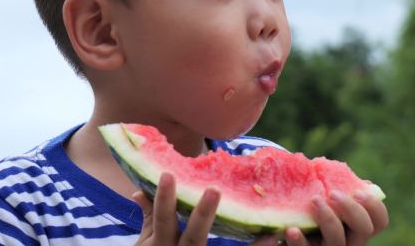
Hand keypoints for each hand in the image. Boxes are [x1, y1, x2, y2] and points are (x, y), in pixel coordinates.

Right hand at [133, 172, 278, 245]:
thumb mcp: (144, 245)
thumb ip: (149, 219)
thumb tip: (139, 191)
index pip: (163, 220)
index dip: (164, 199)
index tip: (168, 174)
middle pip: (194, 237)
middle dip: (203, 215)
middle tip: (214, 190)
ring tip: (269, 233)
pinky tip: (274, 240)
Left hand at [282, 191, 388, 245]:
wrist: (287, 230)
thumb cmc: (311, 209)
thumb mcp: (327, 198)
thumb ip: (339, 189)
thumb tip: (347, 175)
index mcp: (357, 227)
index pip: (379, 222)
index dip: (375, 207)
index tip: (359, 191)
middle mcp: (349, 242)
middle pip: (364, 230)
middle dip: (352, 210)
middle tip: (333, 194)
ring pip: (337, 241)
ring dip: (328, 219)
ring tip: (314, 200)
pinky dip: (300, 241)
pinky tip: (292, 229)